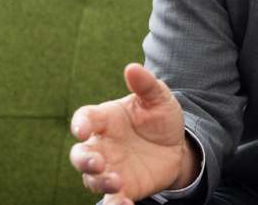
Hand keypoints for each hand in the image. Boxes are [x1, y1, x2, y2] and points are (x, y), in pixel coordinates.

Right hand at [69, 63, 198, 204]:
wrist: (177, 147)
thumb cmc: (160, 118)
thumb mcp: (159, 99)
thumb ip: (146, 85)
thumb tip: (132, 67)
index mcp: (105, 120)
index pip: (84, 119)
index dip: (80, 124)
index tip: (83, 129)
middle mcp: (101, 145)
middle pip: (80, 153)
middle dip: (83, 159)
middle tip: (97, 162)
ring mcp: (109, 169)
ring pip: (91, 179)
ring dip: (99, 181)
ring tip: (116, 182)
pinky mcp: (122, 188)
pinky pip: (112, 199)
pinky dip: (114, 204)